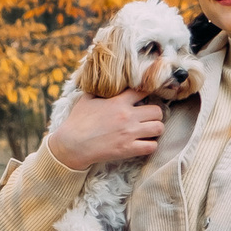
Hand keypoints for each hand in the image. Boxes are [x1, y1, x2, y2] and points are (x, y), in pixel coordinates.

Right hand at [46, 90, 164, 169]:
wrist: (71, 145)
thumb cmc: (77, 122)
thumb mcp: (86, 99)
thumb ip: (99, 90)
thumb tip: (103, 81)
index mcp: (118, 102)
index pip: (144, 91)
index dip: (147, 93)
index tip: (146, 98)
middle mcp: (127, 116)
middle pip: (157, 111)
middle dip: (155, 114)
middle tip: (148, 118)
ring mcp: (129, 133)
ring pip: (159, 128)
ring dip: (155, 129)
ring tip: (148, 131)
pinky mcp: (128, 149)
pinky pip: (152, 146)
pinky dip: (150, 145)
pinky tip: (143, 144)